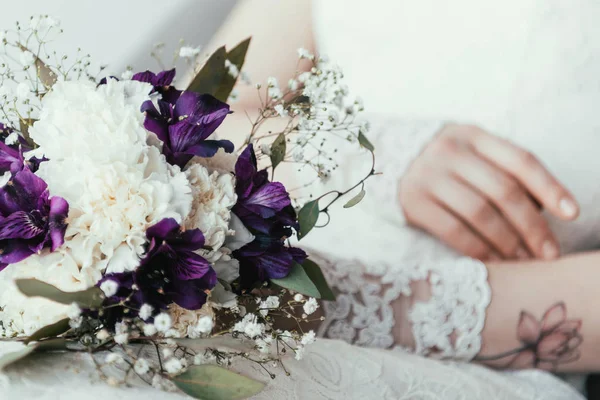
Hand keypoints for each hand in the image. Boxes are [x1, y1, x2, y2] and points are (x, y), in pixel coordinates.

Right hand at [399, 124, 578, 260]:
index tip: (572, 214)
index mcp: (472, 135)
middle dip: (532, 226)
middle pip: (503, 191)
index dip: (550, 187)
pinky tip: (493, 261)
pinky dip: (478, 249)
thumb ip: (500, 171)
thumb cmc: (439, 161)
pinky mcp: (412, 202)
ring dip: (508, 242)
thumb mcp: (468, 151)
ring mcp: (428, 176)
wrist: (383, 158)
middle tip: (549, 253)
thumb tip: (542, 211)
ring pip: (480, 213)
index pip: (520, 160)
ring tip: (524, 260)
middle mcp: (450, 152)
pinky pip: (453, 231)